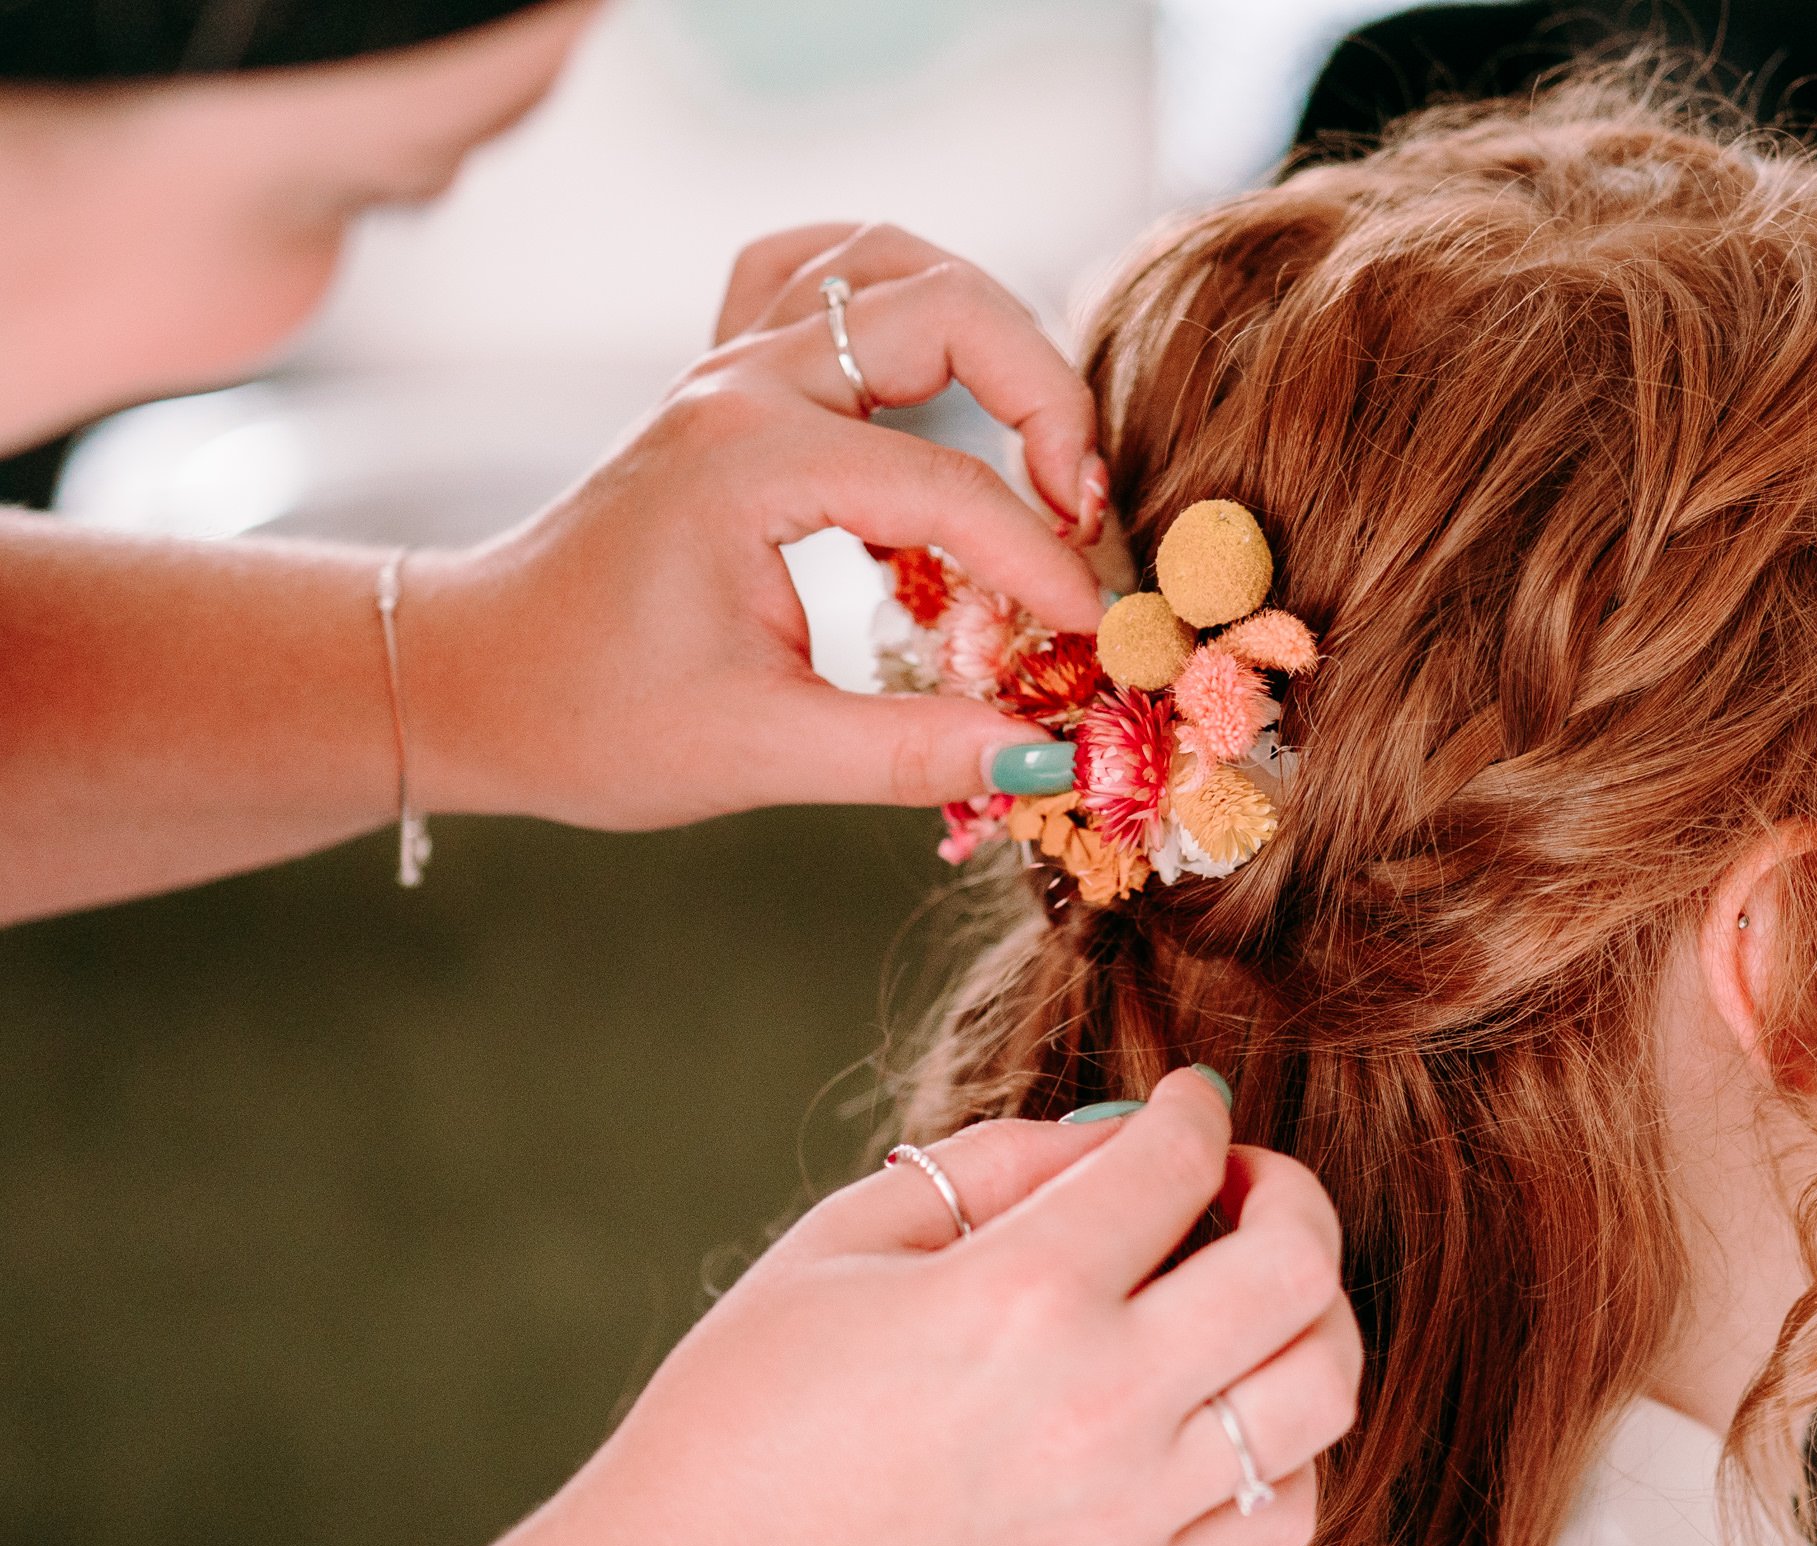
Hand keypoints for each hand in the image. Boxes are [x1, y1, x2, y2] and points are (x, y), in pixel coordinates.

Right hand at [323, 1068, 1359, 1545]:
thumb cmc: (739, 1410)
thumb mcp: (844, 1237)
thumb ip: (999, 1162)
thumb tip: (1118, 1134)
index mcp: (1019, 1295)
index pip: (1180, 1163)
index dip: (1196, 1108)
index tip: (1185, 1105)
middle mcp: (1100, 1404)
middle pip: (1299, 1268)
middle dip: (1290, 1191)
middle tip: (1239, 1183)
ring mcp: (1127, 1514)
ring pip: (1322, 1392)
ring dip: (1308, 1313)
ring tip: (1244, 1290)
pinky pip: (1285, 1513)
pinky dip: (1287, 1445)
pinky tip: (1220, 1405)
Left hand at [407, 224, 1113, 827]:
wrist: (468, 680)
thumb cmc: (587, 716)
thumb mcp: (756, 753)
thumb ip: (908, 753)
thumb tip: (1045, 757)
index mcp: (749, 460)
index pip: (947, 486)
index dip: (1039, 562)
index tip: (1092, 636)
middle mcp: (743, 384)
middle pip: (945, 306)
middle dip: (1044, 396)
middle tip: (1080, 504)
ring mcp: (728, 368)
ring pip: (886, 260)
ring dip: (982, 325)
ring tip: (1032, 434)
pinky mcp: (723, 383)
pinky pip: (817, 276)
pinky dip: (892, 302)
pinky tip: (929, 383)